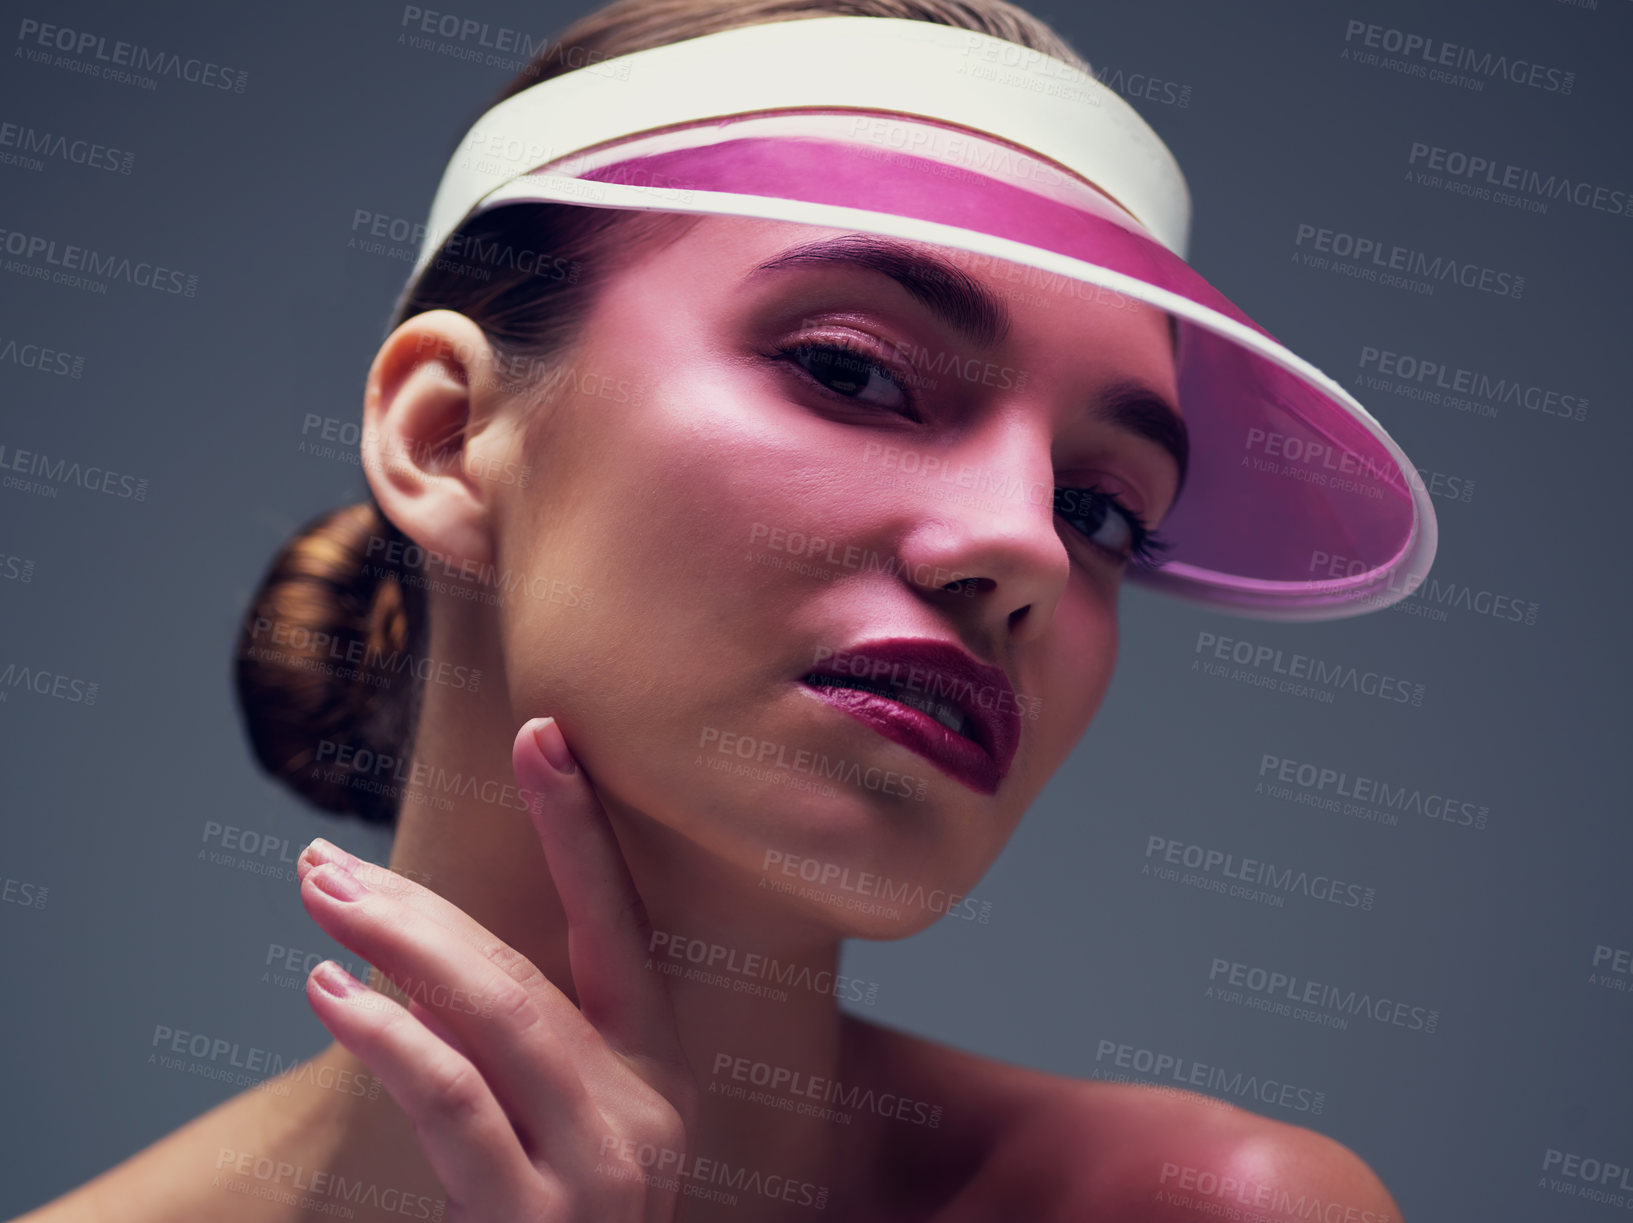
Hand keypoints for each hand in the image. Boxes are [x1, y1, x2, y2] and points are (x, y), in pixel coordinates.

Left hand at [295, 717, 697, 1221]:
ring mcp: (603, 1169)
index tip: (540, 733)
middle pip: (528, 969)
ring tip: (315, 899)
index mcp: (660, 1076)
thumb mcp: (576, 1139)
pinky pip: (456, 1102)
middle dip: (422, 902)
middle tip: (325, 861)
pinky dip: (388, 1036)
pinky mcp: (542, 1222)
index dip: (580, 825)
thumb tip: (430, 957)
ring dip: (395, 944)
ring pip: (495, 1016)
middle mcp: (648, 1110)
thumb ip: (541, 1055)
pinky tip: (330, 993)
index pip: (621, 925)